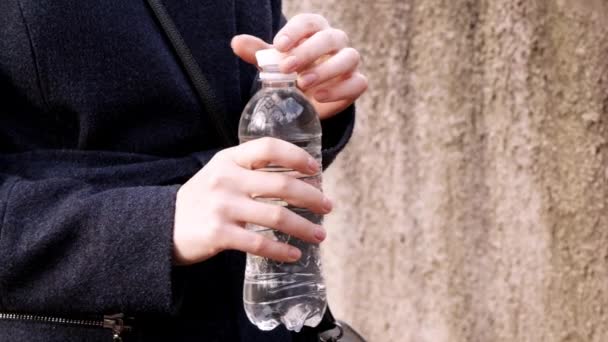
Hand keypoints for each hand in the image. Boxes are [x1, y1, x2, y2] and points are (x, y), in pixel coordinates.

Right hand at [173, 138, 331, 265]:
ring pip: (277, 216)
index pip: (268, 148)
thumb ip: (250, 170)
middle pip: (281, 184)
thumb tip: (298, 178)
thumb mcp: (220, 173)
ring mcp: (222, 207)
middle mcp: (226, 179)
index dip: (297, 156)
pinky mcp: (219, 234)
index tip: (316, 169)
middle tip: (328, 206)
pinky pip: (259, 243)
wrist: (163, 227)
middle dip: (312, 196)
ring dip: (304, 227)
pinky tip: (294, 254)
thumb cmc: (202, 199)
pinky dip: (281, 250)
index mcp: (229, 159)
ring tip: (320, 234)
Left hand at [231, 13, 367, 119]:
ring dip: (326, 70)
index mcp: (315, 31)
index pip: (310, 22)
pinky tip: (319, 96)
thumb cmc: (291, 72)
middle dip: (309, 51)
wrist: (308, 98)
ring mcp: (348, 63)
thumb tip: (236, 42)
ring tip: (303, 84)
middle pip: (330, 38)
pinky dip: (340, 90)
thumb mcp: (274, 63)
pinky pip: (357, 83)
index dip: (296, 32)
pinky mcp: (355, 84)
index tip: (279, 45)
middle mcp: (336, 42)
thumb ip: (258, 53)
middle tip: (287, 67)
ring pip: (349, 58)